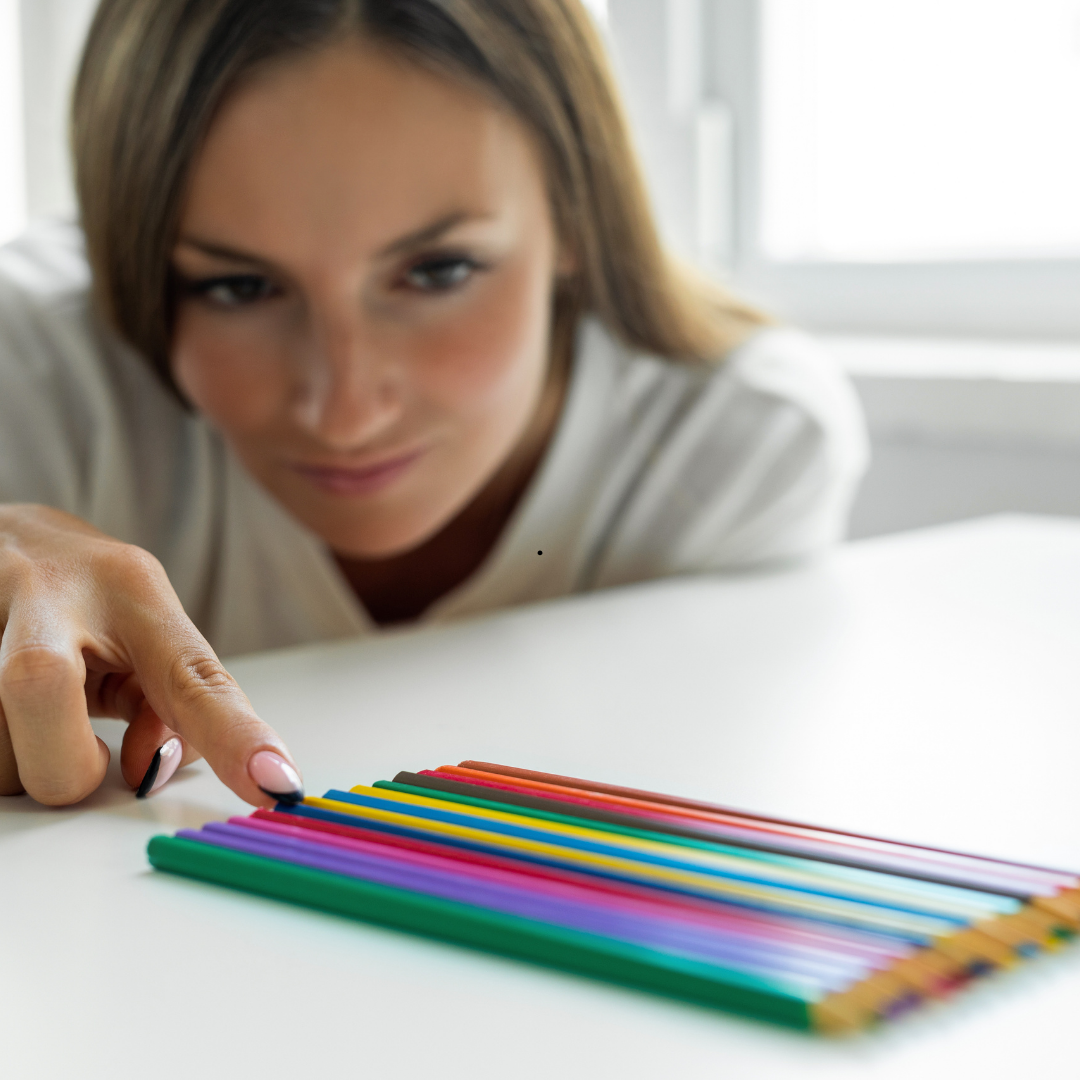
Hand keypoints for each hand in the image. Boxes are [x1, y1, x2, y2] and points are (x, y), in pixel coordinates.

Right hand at [0, 504, 302, 805]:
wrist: (0, 539)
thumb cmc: (86, 596)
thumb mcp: (142, 630)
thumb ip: (170, 703)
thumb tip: (151, 771)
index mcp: (129, 588)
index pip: (188, 672)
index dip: (234, 734)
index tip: (278, 783)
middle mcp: (48, 590)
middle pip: (38, 692)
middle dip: (63, 761)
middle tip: (81, 754)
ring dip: (26, 759)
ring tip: (38, 713)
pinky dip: (7, 752)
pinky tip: (14, 716)